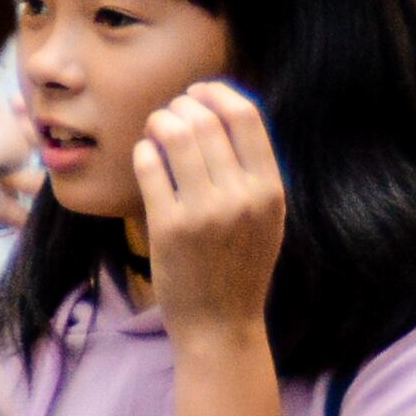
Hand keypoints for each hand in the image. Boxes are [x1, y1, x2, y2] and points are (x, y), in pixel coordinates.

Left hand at [135, 82, 288, 345]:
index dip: (219, 93)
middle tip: (170, 111)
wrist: (220, 323)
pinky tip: (146, 156)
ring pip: (175, 136)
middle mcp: (241, 196)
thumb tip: (225, 112)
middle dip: (182, 105)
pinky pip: (150, 167)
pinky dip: (144, 151)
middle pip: (206, 120)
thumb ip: (255, 169)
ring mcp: (204, 212)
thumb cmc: (242, 264)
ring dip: (160, 121)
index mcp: (270, 188)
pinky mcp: (168, 227)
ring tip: (155, 128)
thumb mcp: (268, 215)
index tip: (200, 92)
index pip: (247, 116)